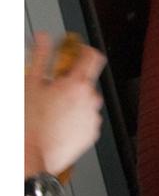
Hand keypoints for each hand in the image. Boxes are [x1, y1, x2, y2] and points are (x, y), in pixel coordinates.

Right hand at [24, 34, 104, 177]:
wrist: (30, 158)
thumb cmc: (29, 125)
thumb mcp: (30, 83)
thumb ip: (41, 55)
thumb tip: (42, 37)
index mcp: (77, 84)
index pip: (93, 56)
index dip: (85, 50)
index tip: (77, 52)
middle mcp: (90, 99)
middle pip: (88, 80)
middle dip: (73, 81)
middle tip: (54, 89)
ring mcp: (92, 117)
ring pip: (87, 100)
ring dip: (75, 101)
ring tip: (54, 110)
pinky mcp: (91, 134)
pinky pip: (87, 118)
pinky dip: (77, 118)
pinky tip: (59, 123)